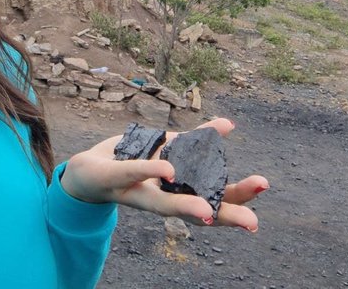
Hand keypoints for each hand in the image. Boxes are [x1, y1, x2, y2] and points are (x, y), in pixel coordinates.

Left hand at [59, 118, 267, 231]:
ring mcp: (136, 193)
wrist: (86, 172)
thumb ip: (197, 139)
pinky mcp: (114, 179)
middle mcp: (159, 200)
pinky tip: (169, 170)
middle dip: (224, 216)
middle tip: (253, 222)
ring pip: (162, 204)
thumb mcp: (168, 146)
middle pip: (195, 212)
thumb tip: (229, 125)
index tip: (261, 205)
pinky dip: (151, 170)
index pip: (211, 203)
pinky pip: (134, 172)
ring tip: (205, 210)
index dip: (237, 205)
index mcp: (175, 193)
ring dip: (184, 206)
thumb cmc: (131, 162)